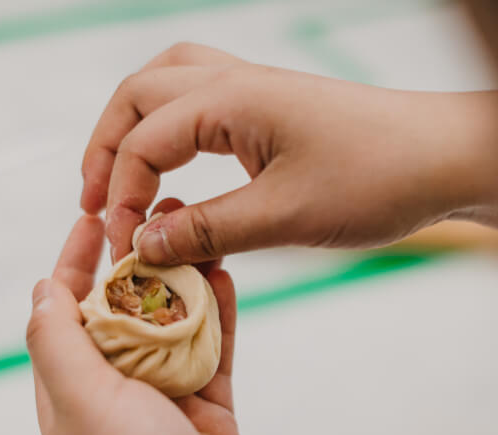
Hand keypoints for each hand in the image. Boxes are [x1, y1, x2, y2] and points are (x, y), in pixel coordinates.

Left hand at [26, 211, 273, 434]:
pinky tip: (228, 274)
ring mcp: (163, 400)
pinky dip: (219, 313)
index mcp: (70, 389)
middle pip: (122, 309)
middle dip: (135, 260)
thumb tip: (42, 285)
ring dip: (182, 278)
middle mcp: (112, 390)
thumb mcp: (80, 403)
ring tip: (198, 228)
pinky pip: (212, 348)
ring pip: (171, 322)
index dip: (76, 260)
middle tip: (158, 209)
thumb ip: (57, 342)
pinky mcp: (207, 410)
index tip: (93, 214)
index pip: (66, 309)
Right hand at [80, 42, 497, 263]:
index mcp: (230, 99)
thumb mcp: (284, 216)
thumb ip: (205, 231)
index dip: (120, 197)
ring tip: (116, 178)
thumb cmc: (378, 178)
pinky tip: (170, 164)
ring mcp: (249, 89)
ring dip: (130, 130)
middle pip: (135, 97)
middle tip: (93, 206)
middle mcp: (231, 81)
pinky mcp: (265, 107)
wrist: (446, 158)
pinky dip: (166, 129)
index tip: (123, 248)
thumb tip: (144, 246)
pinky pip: (194, 100)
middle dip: (106, 151)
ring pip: (162, 87)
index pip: (142, 142)